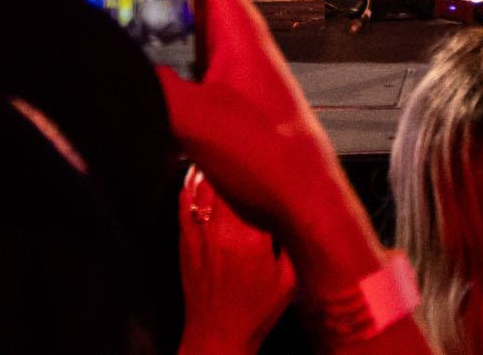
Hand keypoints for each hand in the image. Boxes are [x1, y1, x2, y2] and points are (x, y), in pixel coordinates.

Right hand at [8, 0, 382, 295]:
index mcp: (234, 23)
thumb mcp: (203, 120)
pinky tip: (110, 68)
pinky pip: (164, 64)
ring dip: (132, 23)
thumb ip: (154, 91)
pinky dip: (138, 60)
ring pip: (165, 28)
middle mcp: (224, 36)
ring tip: (85, 12)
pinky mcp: (205, 96)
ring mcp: (214, 65)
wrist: (300, 204)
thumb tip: (105, 65)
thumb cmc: (275, 157)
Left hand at [177, 168, 293, 354]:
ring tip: (225, 154)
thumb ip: (292, 243)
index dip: (259, 167)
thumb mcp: (288, 280)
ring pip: (200, 184)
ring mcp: (198, 233)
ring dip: (212, 166)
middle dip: (234, 160)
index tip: (268, 156)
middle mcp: (219, 231)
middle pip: (221, 178)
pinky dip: (192, 182)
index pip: (250, 187)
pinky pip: (184, 199)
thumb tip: (298, 212)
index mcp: (248, 239)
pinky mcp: (184, 240)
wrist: (217, 336)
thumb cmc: (254, 313)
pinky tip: (199, 172)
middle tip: (247, 147)